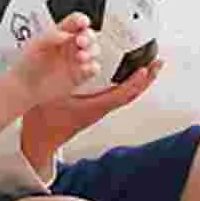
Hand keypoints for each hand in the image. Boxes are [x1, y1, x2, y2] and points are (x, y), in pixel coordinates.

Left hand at [10, 13, 99, 106]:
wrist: (24, 88)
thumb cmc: (26, 65)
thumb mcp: (36, 46)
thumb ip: (51, 37)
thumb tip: (66, 34)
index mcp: (60, 34)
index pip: (75, 22)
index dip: (81, 20)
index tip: (83, 22)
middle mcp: (70, 45)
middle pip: (88, 35)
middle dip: (89, 36)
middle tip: (81, 41)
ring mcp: (76, 60)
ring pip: (93, 50)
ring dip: (92, 51)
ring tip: (81, 56)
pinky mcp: (80, 75)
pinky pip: (93, 69)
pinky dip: (92, 67)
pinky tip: (85, 68)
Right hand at [18, 58, 164, 175]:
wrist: (41, 138)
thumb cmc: (45, 121)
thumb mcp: (52, 96)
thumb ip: (62, 79)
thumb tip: (76, 62)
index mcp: (94, 107)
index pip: (122, 95)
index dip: (136, 82)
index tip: (146, 69)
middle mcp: (100, 108)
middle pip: (131, 94)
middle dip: (147, 78)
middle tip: (158, 62)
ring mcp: (100, 108)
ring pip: (127, 94)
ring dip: (140, 80)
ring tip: (149, 65)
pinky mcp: (96, 107)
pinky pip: (118, 94)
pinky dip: (128, 82)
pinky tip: (128, 73)